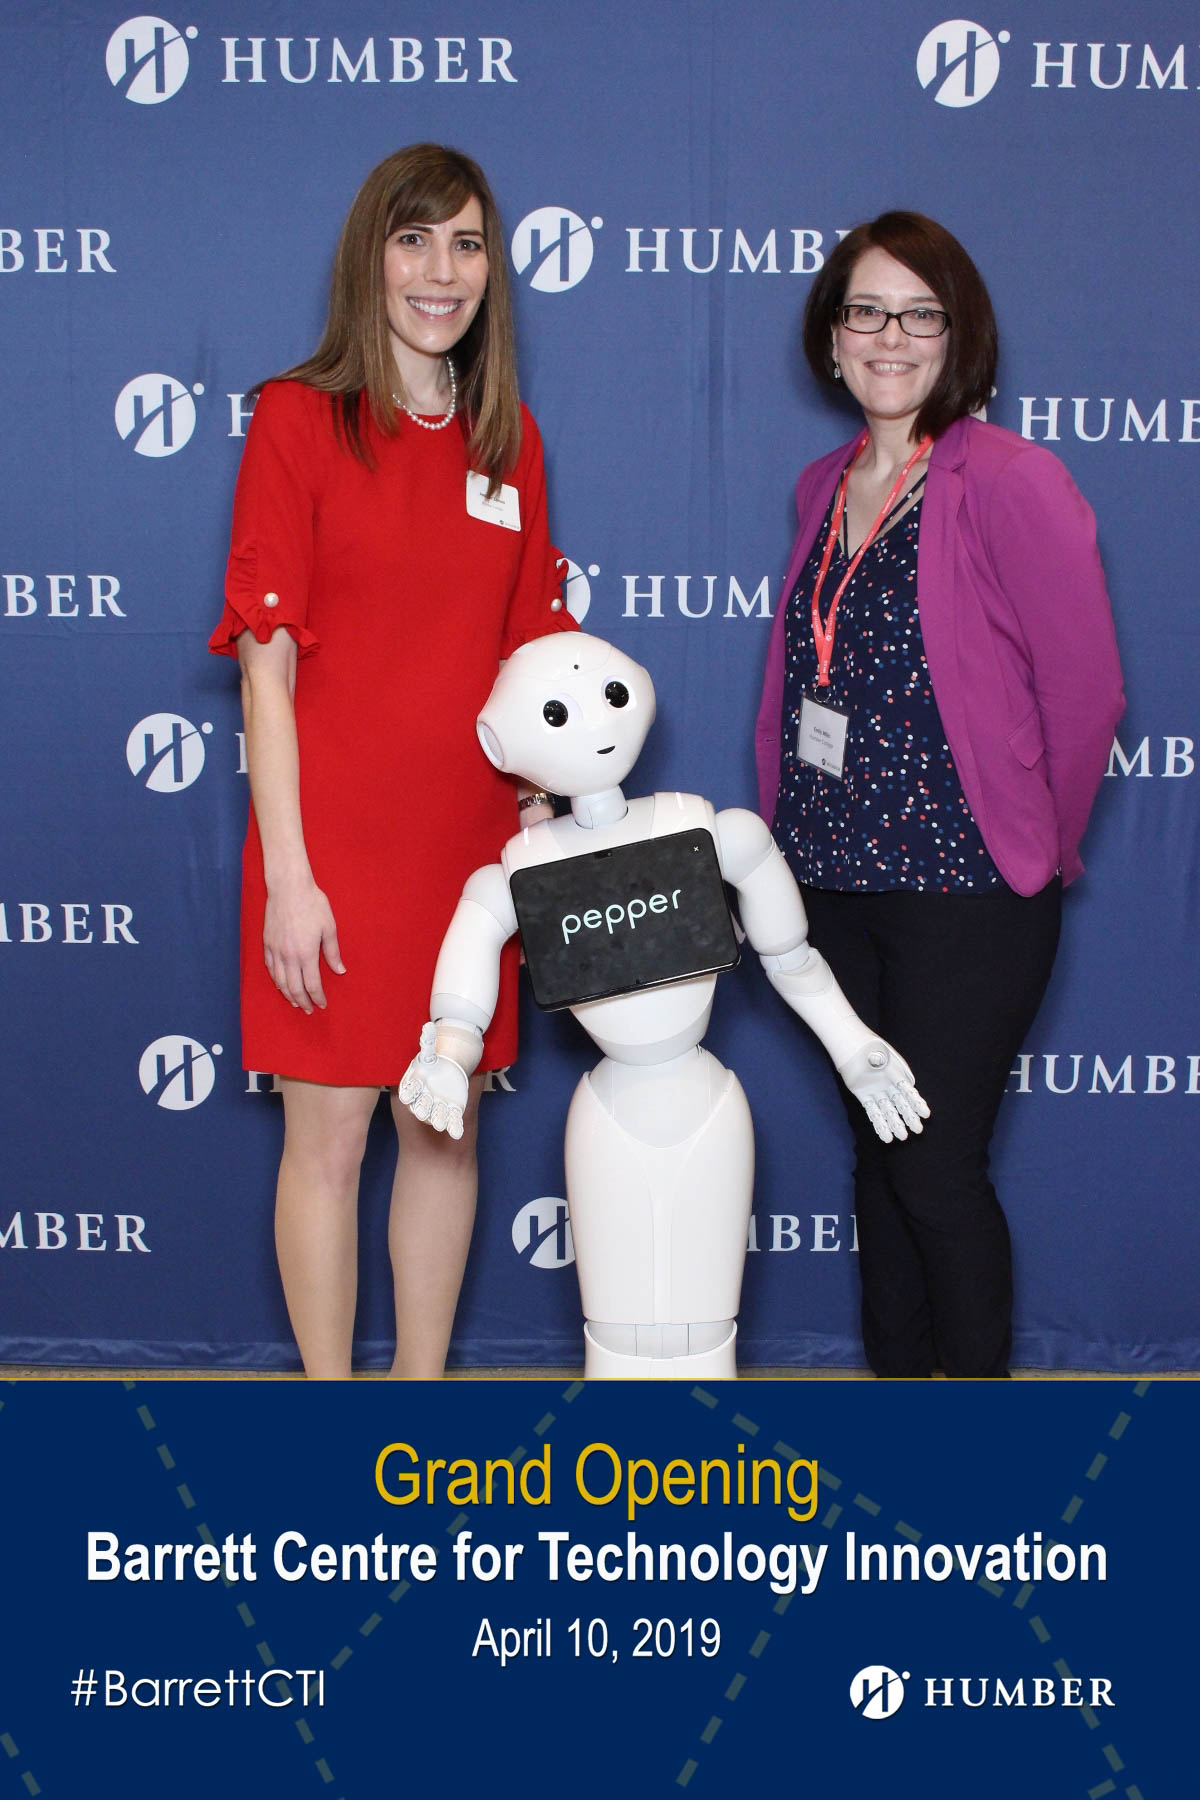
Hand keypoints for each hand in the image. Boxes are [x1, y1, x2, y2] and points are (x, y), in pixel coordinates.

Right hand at [262, 876, 344, 1011]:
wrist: (288, 888)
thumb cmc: (312, 904)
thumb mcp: (329, 927)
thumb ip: (333, 952)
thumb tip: (340, 970)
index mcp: (307, 953)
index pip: (312, 984)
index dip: (317, 997)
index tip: (322, 1004)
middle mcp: (289, 956)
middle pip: (294, 988)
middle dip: (303, 1002)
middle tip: (309, 1010)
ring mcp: (275, 950)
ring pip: (279, 981)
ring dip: (288, 994)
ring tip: (295, 1002)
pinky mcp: (267, 943)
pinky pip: (270, 968)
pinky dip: (276, 980)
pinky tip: (280, 984)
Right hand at [398, 1022, 469, 1138]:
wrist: (444, 1081)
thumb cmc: (432, 1067)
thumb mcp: (429, 1056)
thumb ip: (427, 1044)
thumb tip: (428, 1025)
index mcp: (415, 1086)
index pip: (409, 1090)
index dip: (408, 1093)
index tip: (405, 1097)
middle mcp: (424, 1099)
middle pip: (421, 1105)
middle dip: (422, 1108)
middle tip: (422, 1112)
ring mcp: (438, 1108)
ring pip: (436, 1115)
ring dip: (437, 1119)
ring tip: (438, 1124)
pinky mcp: (452, 1113)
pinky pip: (453, 1121)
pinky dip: (454, 1128)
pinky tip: (457, 1133)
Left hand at [837, 1041, 929, 1143]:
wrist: (850, 1046)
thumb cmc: (869, 1046)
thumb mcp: (883, 1054)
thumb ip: (894, 1070)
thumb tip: (903, 1081)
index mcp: (897, 1075)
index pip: (909, 1092)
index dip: (917, 1103)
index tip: (926, 1114)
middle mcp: (888, 1085)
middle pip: (901, 1104)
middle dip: (909, 1117)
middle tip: (918, 1130)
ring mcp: (876, 1091)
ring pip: (887, 1111)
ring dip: (894, 1124)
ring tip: (902, 1137)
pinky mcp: (863, 1095)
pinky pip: (872, 1112)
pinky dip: (879, 1124)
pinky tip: (885, 1136)